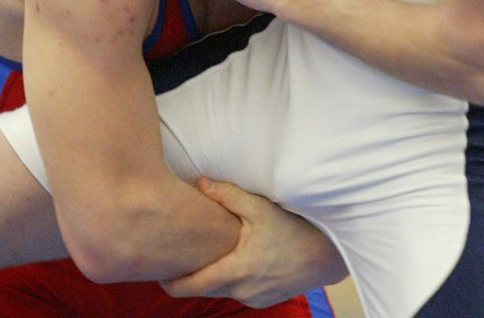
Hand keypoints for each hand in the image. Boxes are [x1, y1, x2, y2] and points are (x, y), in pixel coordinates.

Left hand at [160, 179, 346, 305]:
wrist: (326, 255)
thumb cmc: (293, 228)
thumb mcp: (260, 207)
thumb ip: (227, 195)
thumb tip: (198, 183)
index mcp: (235, 270)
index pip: (191, 286)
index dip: (170, 282)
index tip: (157, 271)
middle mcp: (241, 290)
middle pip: (202, 289)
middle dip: (189, 276)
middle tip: (176, 256)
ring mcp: (253, 298)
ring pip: (221, 290)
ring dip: (212, 276)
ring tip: (206, 254)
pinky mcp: (263, 300)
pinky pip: (238, 291)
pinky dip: (231, 279)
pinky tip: (235, 259)